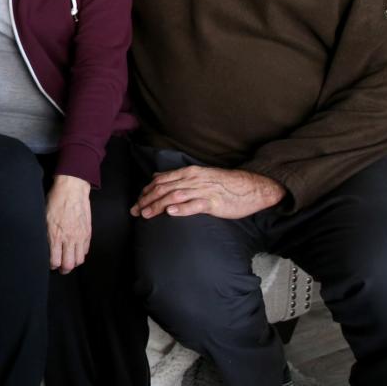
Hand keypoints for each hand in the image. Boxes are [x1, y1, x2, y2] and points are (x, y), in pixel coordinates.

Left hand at [45, 175, 91, 273]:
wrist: (72, 189)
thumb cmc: (55, 200)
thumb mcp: (44, 217)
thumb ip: (46, 233)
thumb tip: (45, 245)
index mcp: (55, 235)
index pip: (54, 261)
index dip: (51, 265)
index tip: (50, 263)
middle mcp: (69, 238)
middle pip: (69, 265)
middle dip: (63, 269)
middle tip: (60, 268)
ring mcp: (80, 236)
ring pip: (79, 260)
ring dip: (73, 262)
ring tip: (69, 260)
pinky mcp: (88, 232)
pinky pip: (85, 250)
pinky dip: (80, 253)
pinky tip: (76, 250)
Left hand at [131, 166, 285, 219]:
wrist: (250, 187)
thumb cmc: (223, 184)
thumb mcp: (198, 176)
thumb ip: (177, 177)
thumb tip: (156, 177)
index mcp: (188, 173)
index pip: (161, 181)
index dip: (146, 192)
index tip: (136, 202)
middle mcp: (193, 179)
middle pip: (164, 189)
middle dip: (147, 200)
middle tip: (136, 211)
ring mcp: (203, 190)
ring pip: (175, 196)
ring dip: (159, 205)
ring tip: (146, 214)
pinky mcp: (214, 202)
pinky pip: (195, 205)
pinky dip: (182, 208)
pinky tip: (171, 213)